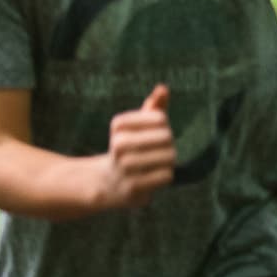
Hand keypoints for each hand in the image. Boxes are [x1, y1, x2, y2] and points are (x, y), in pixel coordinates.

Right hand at [104, 85, 175, 208]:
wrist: (108, 183)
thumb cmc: (129, 148)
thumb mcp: (137, 126)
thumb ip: (152, 106)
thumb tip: (163, 88)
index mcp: (118, 124)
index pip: (160, 118)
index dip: (164, 125)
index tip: (155, 131)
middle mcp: (118, 144)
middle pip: (166, 137)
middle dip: (168, 143)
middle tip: (161, 149)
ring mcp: (125, 167)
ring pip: (168, 157)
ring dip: (168, 160)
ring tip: (159, 162)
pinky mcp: (133, 188)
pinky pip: (166, 176)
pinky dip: (165, 175)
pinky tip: (155, 176)